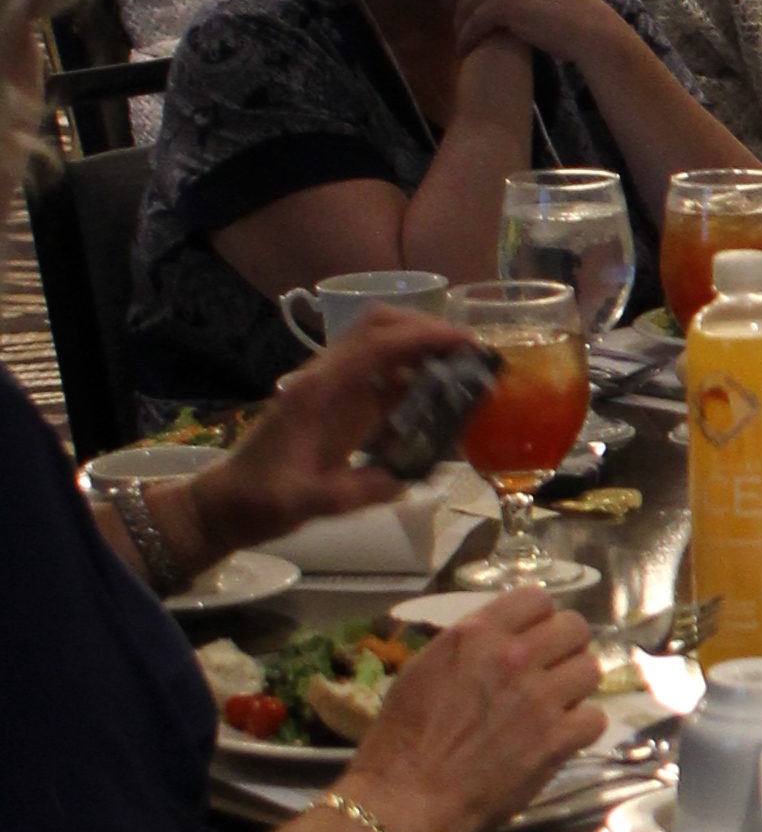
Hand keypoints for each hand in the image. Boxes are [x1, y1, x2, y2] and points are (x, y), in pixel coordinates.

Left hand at [201, 314, 467, 555]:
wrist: (223, 504)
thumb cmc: (259, 501)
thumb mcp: (308, 502)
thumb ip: (358, 490)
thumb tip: (408, 481)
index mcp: (318, 393)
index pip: (376, 346)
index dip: (424, 338)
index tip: (467, 343)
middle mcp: (323, 379)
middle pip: (377, 326)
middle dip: (425, 329)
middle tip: (469, 352)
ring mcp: (327, 388)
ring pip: (377, 344)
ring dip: (418, 347)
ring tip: (461, 368)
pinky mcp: (332, 402)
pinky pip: (375, 374)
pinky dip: (408, 374)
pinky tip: (433, 396)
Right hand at [347, 592, 605, 831]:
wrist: (410, 796)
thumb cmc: (402, 736)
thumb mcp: (424, 669)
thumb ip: (468, 646)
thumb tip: (500, 638)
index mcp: (478, 635)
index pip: (537, 598)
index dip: (539, 617)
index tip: (533, 634)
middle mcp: (516, 658)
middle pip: (575, 628)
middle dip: (566, 645)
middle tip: (552, 666)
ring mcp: (542, 699)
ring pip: (591, 669)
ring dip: (576, 683)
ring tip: (557, 700)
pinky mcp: (558, 740)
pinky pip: (595, 717)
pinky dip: (581, 726)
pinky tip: (561, 734)